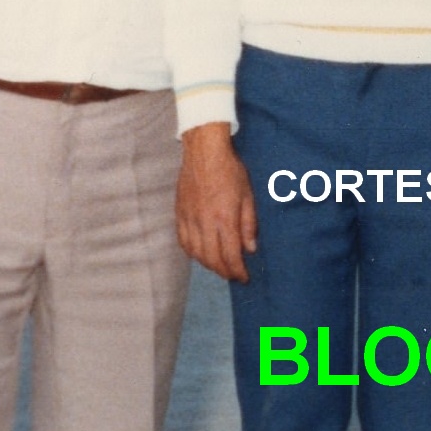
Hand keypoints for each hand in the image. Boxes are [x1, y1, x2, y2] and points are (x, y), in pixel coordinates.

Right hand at [175, 125, 257, 283]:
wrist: (204, 152)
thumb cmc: (230, 171)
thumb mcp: (248, 195)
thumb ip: (249, 224)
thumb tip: (250, 249)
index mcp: (225, 218)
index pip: (230, 255)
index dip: (237, 271)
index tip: (244, 278)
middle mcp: (205, 222)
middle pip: (212, 259)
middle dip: (224, 272)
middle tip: (233, 275)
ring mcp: (189, 219)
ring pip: (196, 253)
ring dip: (208, 265)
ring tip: (219, 267)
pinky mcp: (179, 214)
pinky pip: (183, 241)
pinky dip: (192, 253)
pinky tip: (200, 254)